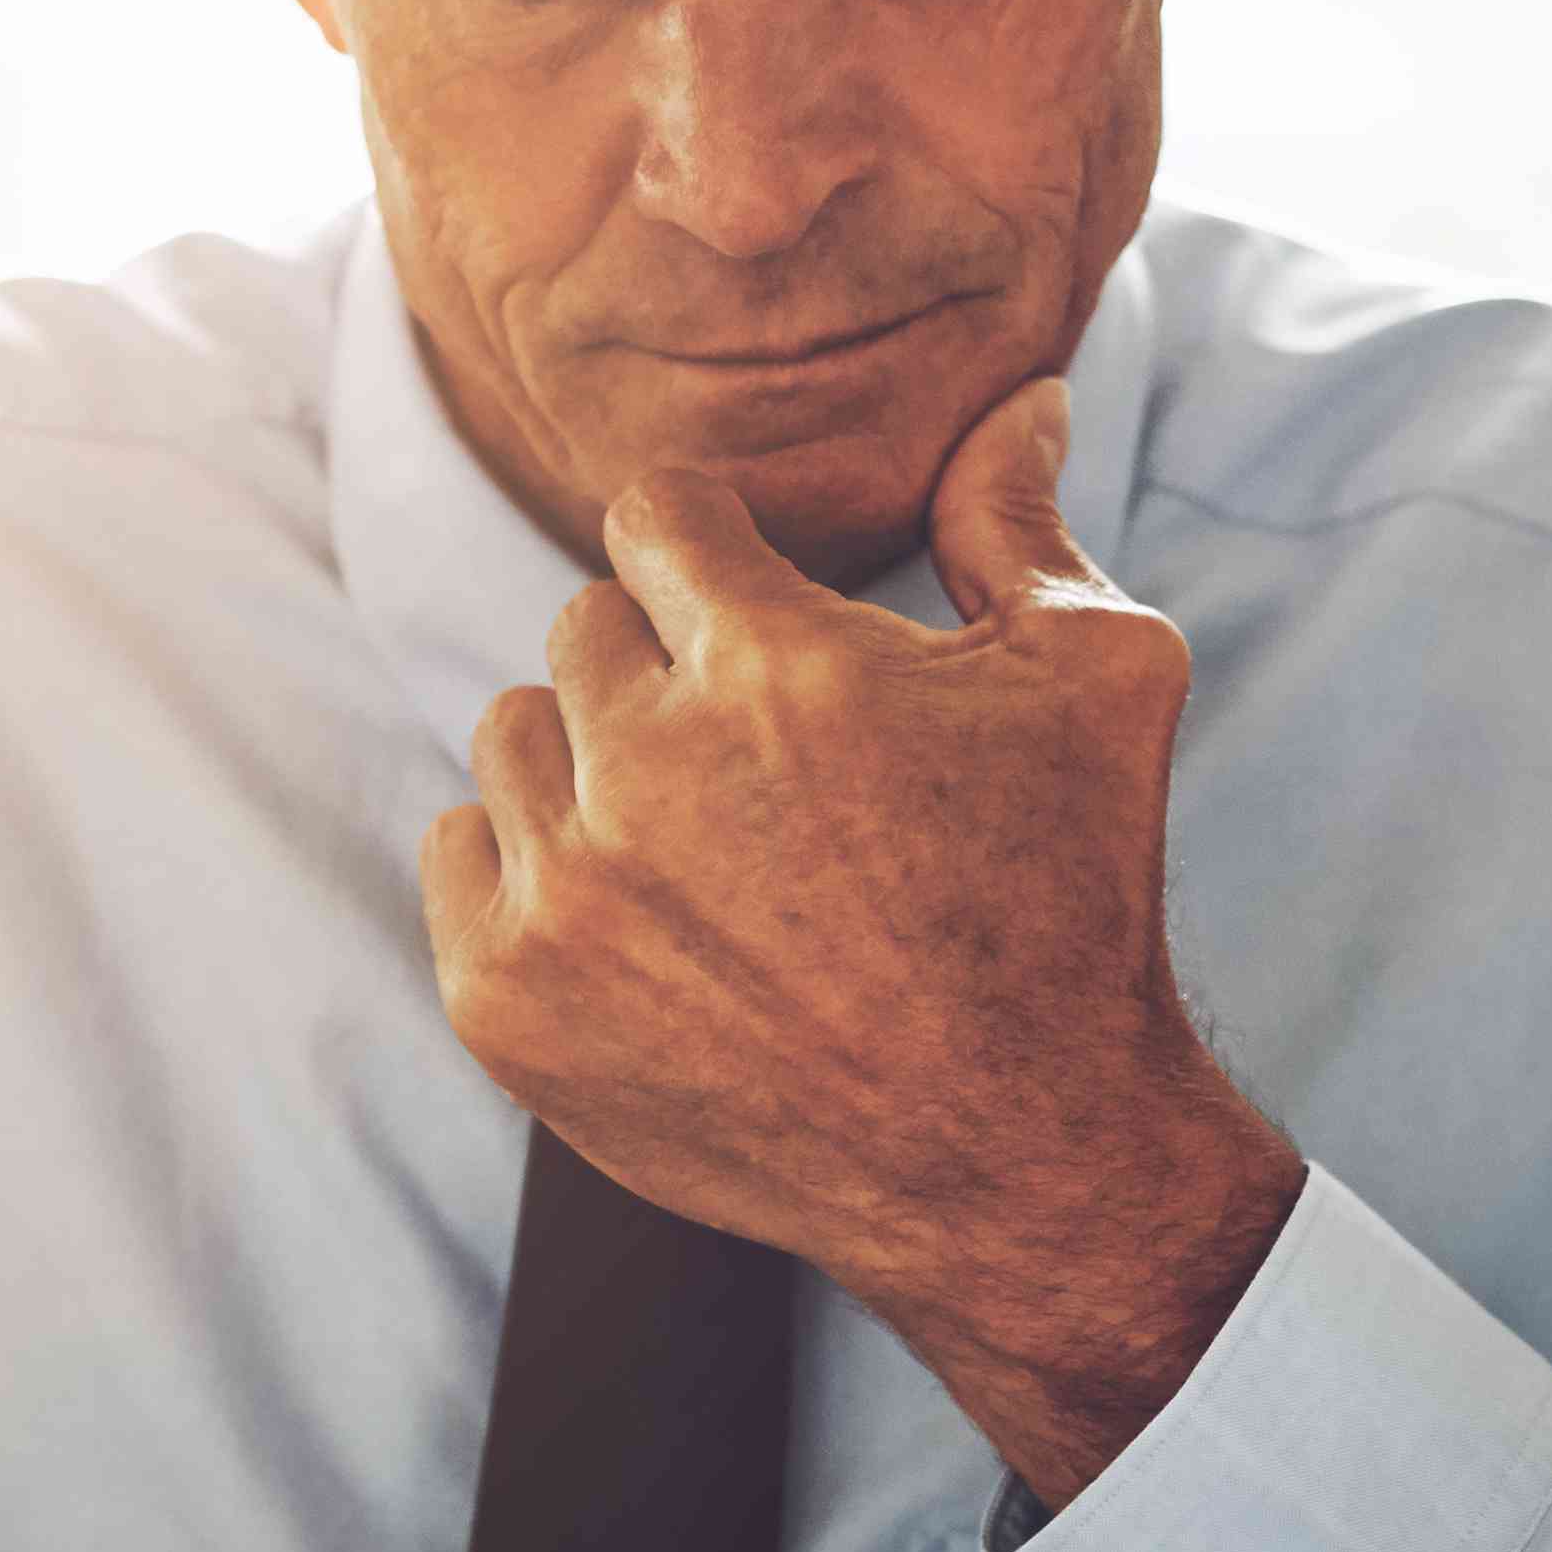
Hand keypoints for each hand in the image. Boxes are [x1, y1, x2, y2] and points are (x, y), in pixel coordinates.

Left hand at [418, 370, 1304, 1504]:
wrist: (1016, 1158)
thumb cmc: (1072, 903)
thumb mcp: (1094, 679)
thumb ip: (1014, 521)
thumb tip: (1014, 392)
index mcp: (775, 662)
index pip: (656, 511)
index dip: (716, 551)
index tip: (760, 611)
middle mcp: (647, 769)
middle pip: (582, 623)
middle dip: (668, 664)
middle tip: (766, 759)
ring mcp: (563, 895)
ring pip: (512, 736)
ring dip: (592, 763)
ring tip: (707, 841)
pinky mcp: (507, 1002)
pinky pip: (458, 853)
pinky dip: (528, 868)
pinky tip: (638, 911)